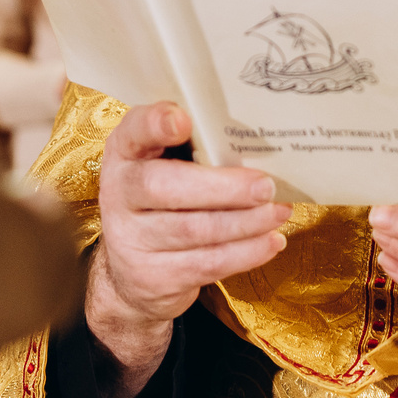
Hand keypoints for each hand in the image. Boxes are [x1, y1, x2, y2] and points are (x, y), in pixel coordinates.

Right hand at [84, 103, 291, 397]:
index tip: (182, 120)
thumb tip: (257, 143)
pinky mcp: (153, 277)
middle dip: (223, 188)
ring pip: (192, 230)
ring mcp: (131, 239)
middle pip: (163, 187)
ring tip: (278, 212)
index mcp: (125, 153)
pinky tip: (270, 242)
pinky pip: (206, 264)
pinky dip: (246, 253)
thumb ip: (196, 146)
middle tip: (266, 186)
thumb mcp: (164, 164)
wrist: (130, 273)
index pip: (133, 130)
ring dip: (244, 222)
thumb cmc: (162, 201)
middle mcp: (119, 193)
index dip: (154, 124)